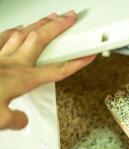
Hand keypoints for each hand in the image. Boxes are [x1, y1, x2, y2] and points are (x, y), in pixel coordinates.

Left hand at [0, 11, 95, 129]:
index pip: (57, 69)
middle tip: (69, 18)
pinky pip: (3, 39)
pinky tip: (17, 29)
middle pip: (41, 40)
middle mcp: (13, 64)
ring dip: (39, 25)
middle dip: (58, 27)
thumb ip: (16, 119)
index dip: (76, 62)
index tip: (88, 54)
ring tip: (50, 18)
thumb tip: (21, 119)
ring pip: (23, 34)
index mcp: (22, 79)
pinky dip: (13, 32)